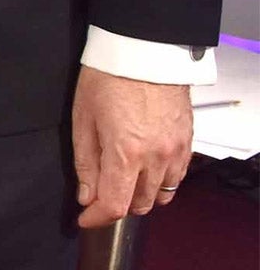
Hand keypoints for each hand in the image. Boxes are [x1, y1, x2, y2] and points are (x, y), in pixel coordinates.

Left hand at [72, 65, 193, 227]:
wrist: (144, 50)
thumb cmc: (106, 78)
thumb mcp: (83, 119)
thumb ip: (85, 163)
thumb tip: (86, 196)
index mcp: (126, 153)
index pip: (115, 205)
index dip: (97, 218)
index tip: (84, 218)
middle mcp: (156, 158)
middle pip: (140, 204)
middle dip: (117, 205)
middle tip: (99, 194)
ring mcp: (176, 151)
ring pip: (161, 194)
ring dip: (140, 196)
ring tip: (122, 182)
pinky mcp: (187, 142)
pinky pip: (177, 177)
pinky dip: (160, 182)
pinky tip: (145, 170)